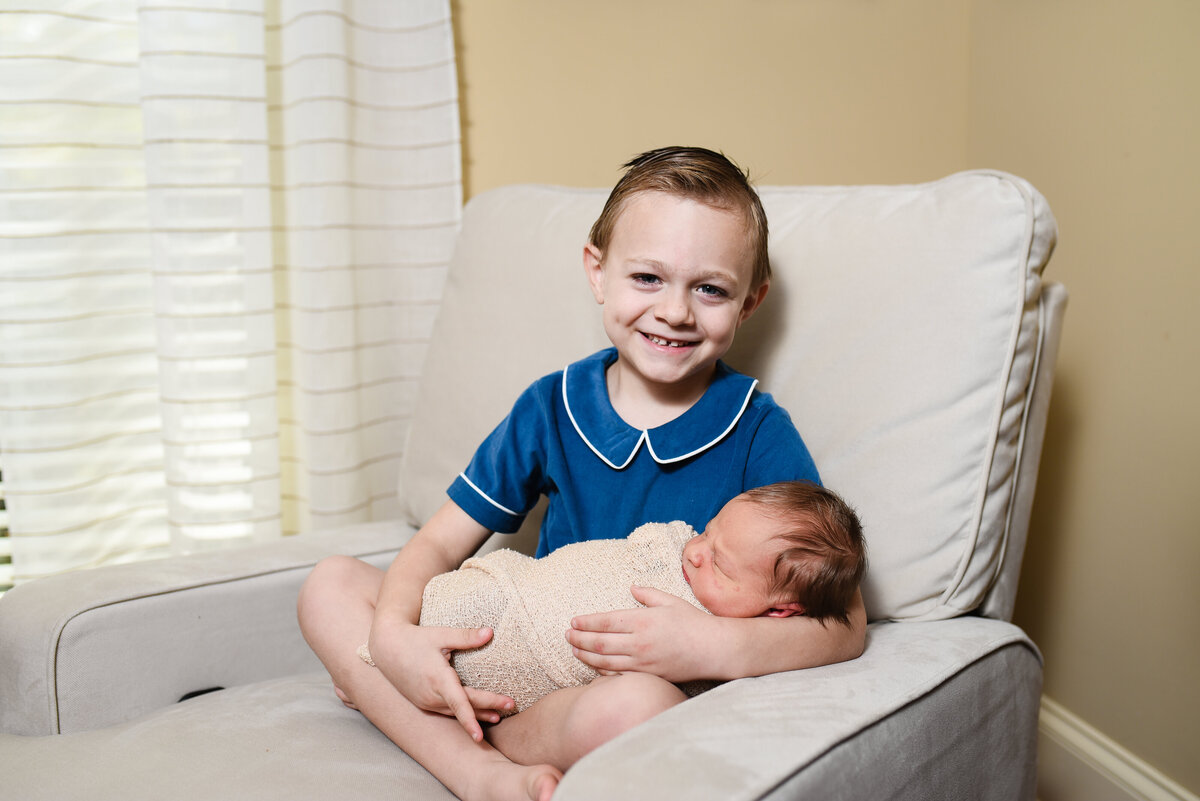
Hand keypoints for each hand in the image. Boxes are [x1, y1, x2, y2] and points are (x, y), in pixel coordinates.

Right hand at [367, 618, 514, 741]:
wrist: (386, 647)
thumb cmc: (415, 638)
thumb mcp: (441, 635)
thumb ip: (466, 636)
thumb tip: (490, 632)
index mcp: (438, 678)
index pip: (459, 703)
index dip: (471, 719)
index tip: (480, 735)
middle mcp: (431, 694)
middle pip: (464, 706)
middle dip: (488, 708)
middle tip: (511, 705)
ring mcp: (425, 701)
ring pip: (454, 712)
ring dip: (476, 715)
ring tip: (497, 716)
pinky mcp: (422, 702)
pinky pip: (445, 711)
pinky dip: (460, 714)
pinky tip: (474, 714)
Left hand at [565, 586, 719, 681]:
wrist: (713, 649)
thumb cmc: (693, 622)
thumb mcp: (670, 601)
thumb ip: (648, 594)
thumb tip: (631, 588)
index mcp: (643, 620)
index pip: (606, 621)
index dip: (586, 622)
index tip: (573, 620)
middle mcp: (639, 642)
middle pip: (600, 642)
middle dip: (579, 639)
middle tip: (567, 635)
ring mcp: (643, 662)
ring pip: (605, 661)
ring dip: (586, 655)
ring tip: (574, 649)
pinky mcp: (648, 675)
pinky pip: (618, 675)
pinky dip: (602, 670)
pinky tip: (594, 665)